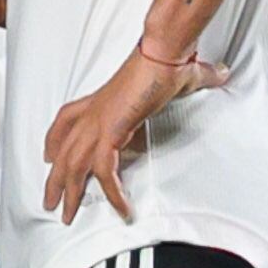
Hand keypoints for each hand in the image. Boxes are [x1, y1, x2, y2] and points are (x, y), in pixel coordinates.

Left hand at [41, 47, 224, 222]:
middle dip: (54, 179)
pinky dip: (113, 193)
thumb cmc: (167, 60)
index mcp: (101, 99)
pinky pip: (105, 171)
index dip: (54, 141)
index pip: (66, 120)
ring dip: (69, 193)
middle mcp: (93, 112)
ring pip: (73, 165)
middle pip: (62, 149)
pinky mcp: (111, 132)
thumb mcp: (179, 74)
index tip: (48, 156)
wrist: (164, 52)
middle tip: (49, 201)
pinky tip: (122, 209)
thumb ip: (198, 77)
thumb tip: (218, 72)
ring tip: (68, 214)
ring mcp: (98, 122)